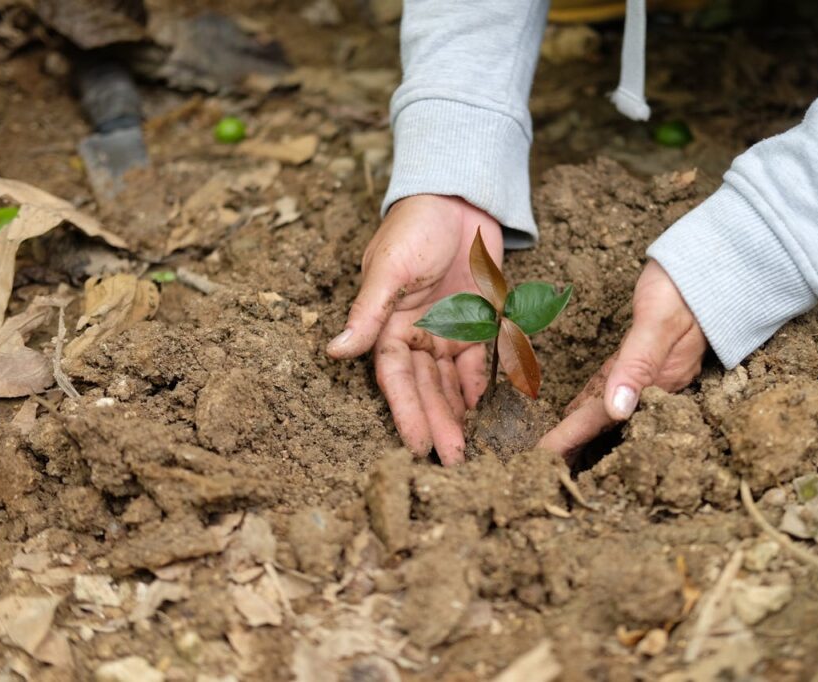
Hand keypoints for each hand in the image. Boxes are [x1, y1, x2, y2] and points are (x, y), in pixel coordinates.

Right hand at [326, 195, 502, 464]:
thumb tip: (334, 351)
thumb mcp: (389, 268)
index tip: (417, 446)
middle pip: (425, 388)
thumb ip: (368, 313)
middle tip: (451, 461)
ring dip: (457, 413)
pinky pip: (478, 362)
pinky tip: (482, 408)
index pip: (395, 379)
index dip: (406, 412)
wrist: (458, 197)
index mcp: (388, 325)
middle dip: (437, 423)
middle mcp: (416, 334)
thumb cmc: (415, 227)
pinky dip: (479, 384)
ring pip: (451, 382)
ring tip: (466, 449)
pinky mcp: (478, 323)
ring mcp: (448, 331)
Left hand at [538, 261, 706, 457]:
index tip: (542, 458)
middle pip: (603, 422)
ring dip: (579, 427)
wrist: (712, 264)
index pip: (603, 418)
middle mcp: (653, 385)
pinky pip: (611, 386)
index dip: (571, 438)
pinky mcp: (644, 357)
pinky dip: (590, 400)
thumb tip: (617, 410)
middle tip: (540, 466)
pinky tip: (576, 409)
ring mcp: (650, 373)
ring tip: (554, 449)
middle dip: (573, 444)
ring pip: (605, 407)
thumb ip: (638, 365)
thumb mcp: (658, 322)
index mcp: (656, 383)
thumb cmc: (683, 289)